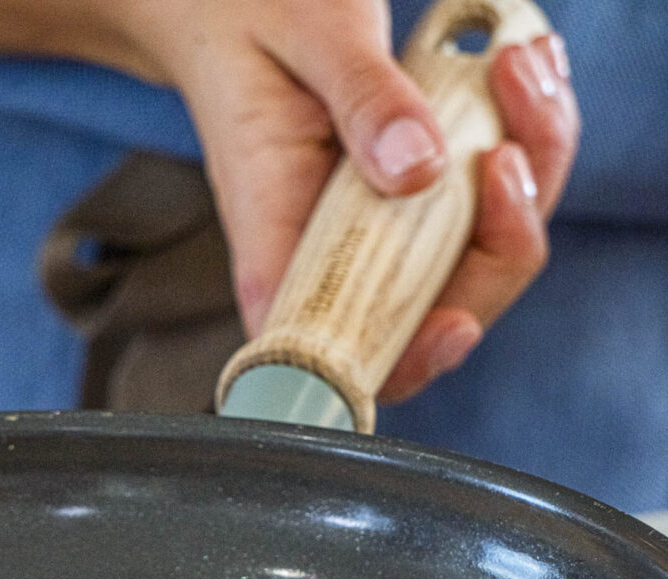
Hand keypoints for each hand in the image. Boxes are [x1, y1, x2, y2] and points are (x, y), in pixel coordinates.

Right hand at [101, 1, 578, 401]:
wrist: (231, 6)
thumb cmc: (246, 20)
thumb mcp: (305, 35)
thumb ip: (361, 98)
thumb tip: (419, 169)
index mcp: (278, 240)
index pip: (337, 349)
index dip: (402, 362)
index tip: (452, 324)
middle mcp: (329, 254)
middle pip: (437, 313)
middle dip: (502, 245)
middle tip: (512, 145)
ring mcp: (374, 232)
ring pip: (476, 259)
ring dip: (527, 180)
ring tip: (520, 71)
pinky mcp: (405, 202)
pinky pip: (481, 209)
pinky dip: (521, 151)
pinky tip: (518, 81)